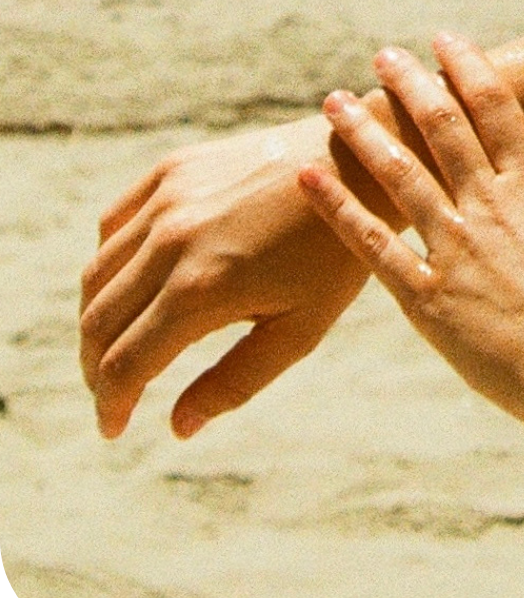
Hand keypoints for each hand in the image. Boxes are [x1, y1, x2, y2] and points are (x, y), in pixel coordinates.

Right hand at [80, 117, 371, 438]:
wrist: (354, 167)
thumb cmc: (334, 256)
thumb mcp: (299, 329)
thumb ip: (235, 380)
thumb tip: (177, 426)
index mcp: (201, 289)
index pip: (125, 363)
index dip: (111, 405)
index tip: (113, 429)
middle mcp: (171, 240)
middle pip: (98, 321)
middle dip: (96, 369)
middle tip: (112, 395)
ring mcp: (168, 198)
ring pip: (98, 272)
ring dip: (96, 318)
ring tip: (118, 346)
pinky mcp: (172, 168)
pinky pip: (114, 224)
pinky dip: (109, 262)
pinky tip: (131, 285)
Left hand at [298, 34, 523, 442]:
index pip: (493, 107)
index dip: (466, 66)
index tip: (443, 40)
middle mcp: (488, 206)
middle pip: (440, 129)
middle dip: (409, 86)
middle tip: (383, 56)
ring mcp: (455, 251)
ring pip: (398, 176)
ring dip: (364, 132)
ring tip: (334, 101)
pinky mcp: (428, 301)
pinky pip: (373, 247)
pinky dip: (337, 208)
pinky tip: (308, 176)